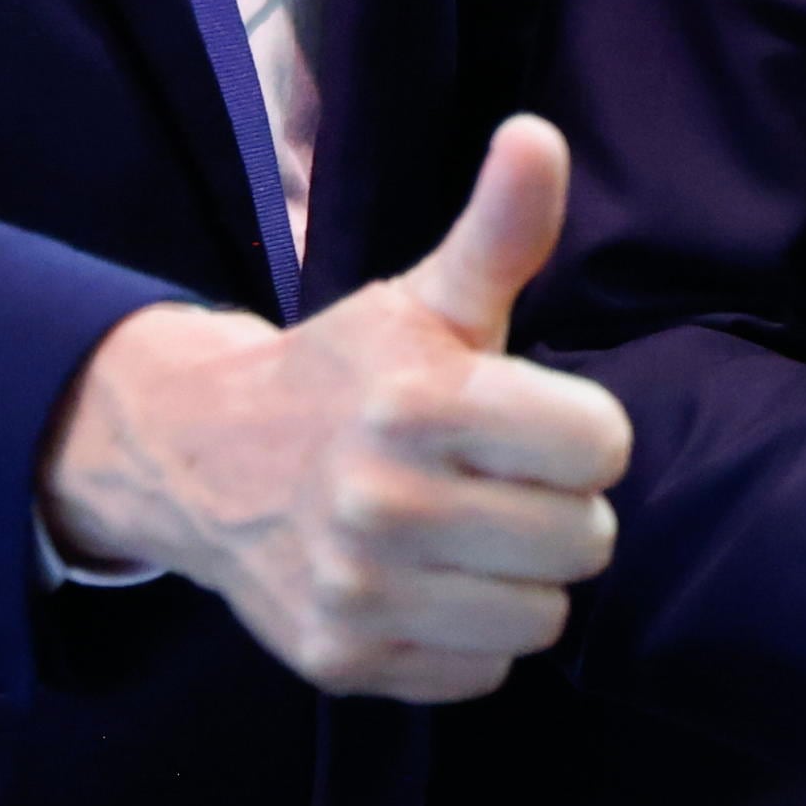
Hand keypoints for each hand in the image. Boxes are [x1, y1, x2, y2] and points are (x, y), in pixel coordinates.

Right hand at [37, 115, 633, 701]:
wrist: (202, 460)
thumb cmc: (347, 372)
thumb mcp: (427, 297)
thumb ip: (502, 229)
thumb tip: (538, 134)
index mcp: (419, 401)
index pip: (602, 446)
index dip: (584, 432)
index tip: (532, 419)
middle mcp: (381, 501)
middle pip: (586, 539)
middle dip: (558, 507)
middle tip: (496, 480)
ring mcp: (357, 588)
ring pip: (542, 617)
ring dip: (521, 578)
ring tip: (469, 533)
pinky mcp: (342, 658)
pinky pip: (482, 671)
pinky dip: (470, 635)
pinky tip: (428, 583)